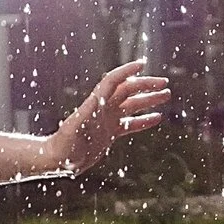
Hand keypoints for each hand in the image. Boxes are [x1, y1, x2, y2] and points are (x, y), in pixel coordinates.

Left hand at [49, 60, 168, 173]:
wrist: (57, 159)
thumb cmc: (63, 144)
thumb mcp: (74, 129)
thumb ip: (85, 116)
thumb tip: (96, 101)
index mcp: (95, 104)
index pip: (113, 82)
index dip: (126, 71)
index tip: (142, 64)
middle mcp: (103, 109)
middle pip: (127, 91)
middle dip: (146, 85)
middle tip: (164, 83)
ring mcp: (107, 120)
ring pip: (132, 105)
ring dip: (149, 99)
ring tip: (166, 95)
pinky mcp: (109, 133)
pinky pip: (130, 124)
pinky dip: (144, 120)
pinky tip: (157, 117)